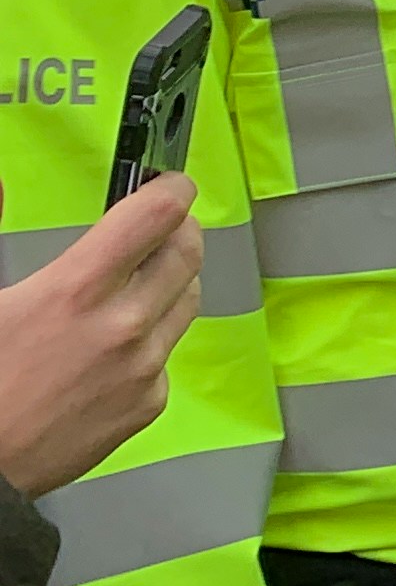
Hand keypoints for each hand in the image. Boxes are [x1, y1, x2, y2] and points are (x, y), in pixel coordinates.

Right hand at [0, 175, 200, 495]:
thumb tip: (2, 181)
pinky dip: (150, 341)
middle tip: (157, 228)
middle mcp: (122, 325)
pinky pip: (166, 355)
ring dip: (170, 281)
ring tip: (135, 284)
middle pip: (187, 251)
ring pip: (184, 300)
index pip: (155, 215)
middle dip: (177, 230)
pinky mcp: (148, 404)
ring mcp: (142, 368)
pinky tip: (110, 349)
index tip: (168, 184)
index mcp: (76, 290)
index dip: (169, 190)